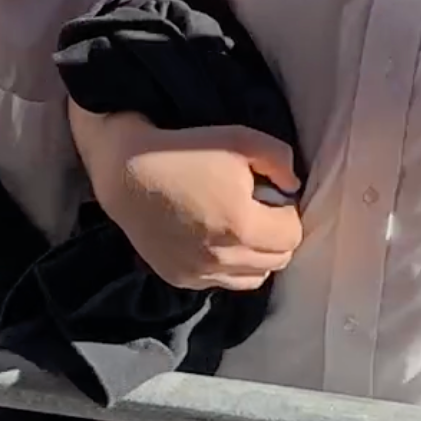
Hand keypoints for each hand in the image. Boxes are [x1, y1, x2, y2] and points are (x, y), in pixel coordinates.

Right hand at [74, 108, 300, 290]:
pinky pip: (222, 282)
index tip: (271, 196)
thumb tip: (292, 187)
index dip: (287, 213)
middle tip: (258, 210)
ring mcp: (201, 274)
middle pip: (277, 260)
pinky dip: (228, 265)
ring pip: (253, 278)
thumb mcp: (240, 139)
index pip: (293, 236)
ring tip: (238, 226)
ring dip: (256, 255)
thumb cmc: (185, 151)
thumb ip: (280, 161)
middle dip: (276, 235)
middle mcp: (223, 259)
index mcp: (243, 227)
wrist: (127, 172)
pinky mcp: (181, 279)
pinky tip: (213, 238)